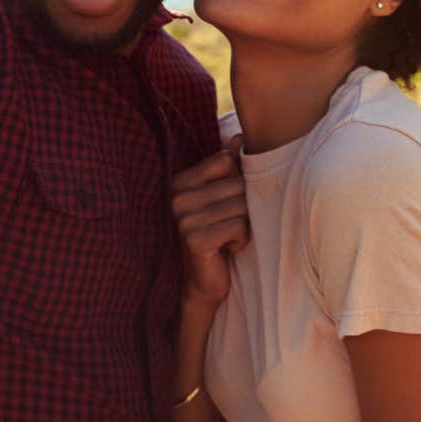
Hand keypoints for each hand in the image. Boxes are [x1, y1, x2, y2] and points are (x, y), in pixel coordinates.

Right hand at [171, 135, 247, 306]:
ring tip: (227, 238)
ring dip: (244, 225)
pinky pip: (239, 226)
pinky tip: (226, 250)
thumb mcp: (222, 198)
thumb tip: (240, 137)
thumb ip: (228, 168)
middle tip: (228, 226)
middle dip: (244, 206)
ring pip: (241, 205)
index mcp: (180, 182)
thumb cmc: (218, 237)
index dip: (237, 181)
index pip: (225, 160)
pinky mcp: (194, 239)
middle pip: (237, 183)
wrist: (204, 284)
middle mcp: (176, 197)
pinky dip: (241, 240)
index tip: (225, 204)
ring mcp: (183, 218)